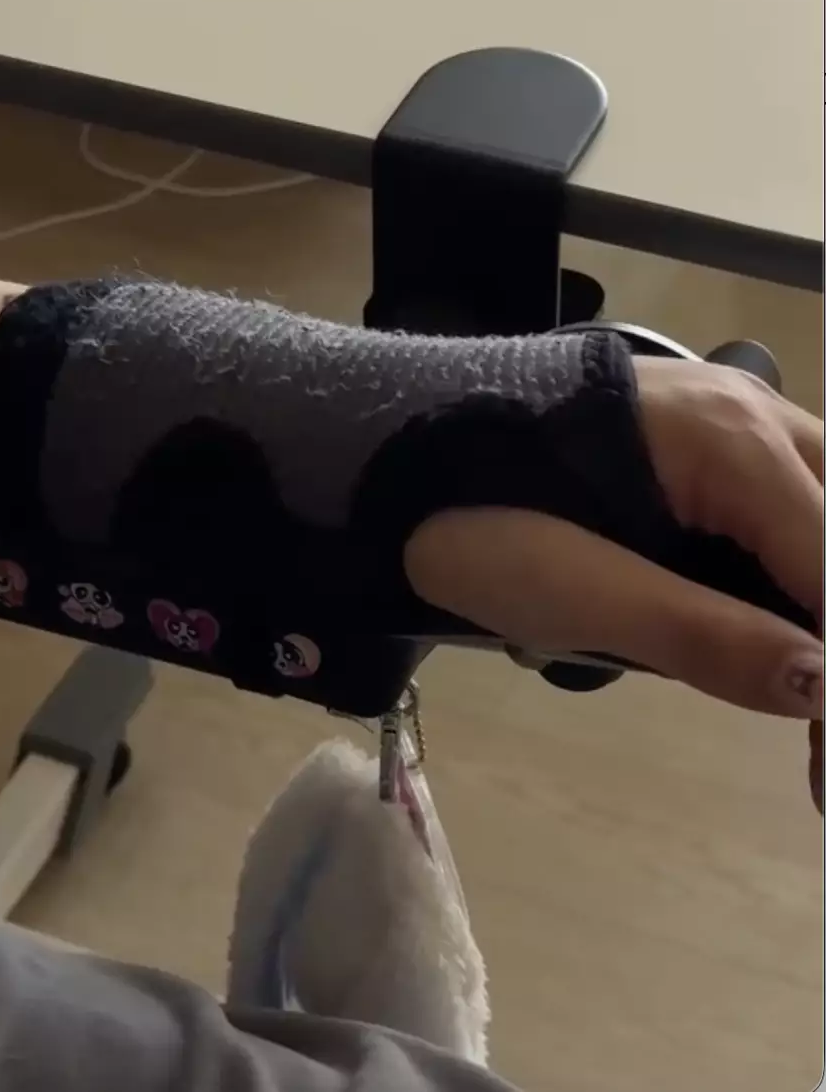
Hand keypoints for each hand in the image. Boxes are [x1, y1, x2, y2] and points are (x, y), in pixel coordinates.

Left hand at [403, 357, 822, 806]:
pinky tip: (782, 658)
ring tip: (807, 728)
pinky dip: (795, 588)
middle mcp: (756, 414)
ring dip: (817, 618)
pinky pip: (790, 517)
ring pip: (823, 525)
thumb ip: (703, 637)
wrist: (393, 454)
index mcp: (729, 440)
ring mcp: (740, 423)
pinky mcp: (716, 449)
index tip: (821, 762)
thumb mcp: (572, 592)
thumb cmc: (471, 520)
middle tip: (814, 753)